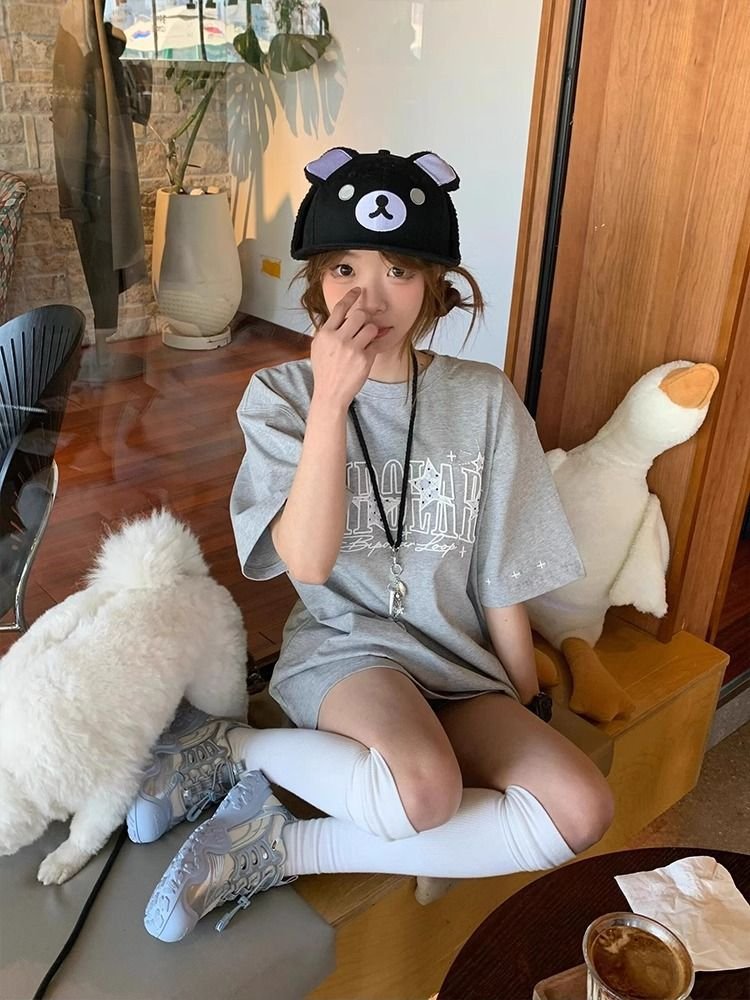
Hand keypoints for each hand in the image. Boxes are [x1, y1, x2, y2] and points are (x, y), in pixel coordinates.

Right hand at [310, 288, 380, 408]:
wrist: (330, 393)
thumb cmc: (325, 372)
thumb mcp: (318, 348)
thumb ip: (327, 331)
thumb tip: (340, 317)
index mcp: (325, 334)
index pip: (339, 308)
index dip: (350, 296)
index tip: (357, 290)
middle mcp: (337, 339)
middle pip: (359, 314)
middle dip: (364, 318)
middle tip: (363, 325)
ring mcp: (351, 348)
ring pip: (370, 327)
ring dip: (371, 332)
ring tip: (365, 341)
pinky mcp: (364, 358)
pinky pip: (376, 343)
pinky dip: (375, 345)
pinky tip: (370, 350)